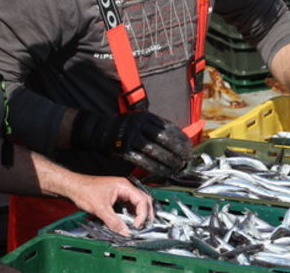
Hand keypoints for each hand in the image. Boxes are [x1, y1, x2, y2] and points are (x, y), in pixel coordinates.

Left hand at [66, 175, 153, 234]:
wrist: (74, 187)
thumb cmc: (84, 190)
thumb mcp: (100, 209)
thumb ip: (113, 221)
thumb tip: (124, 231)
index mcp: (124, 186)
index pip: (142, 200)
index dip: (142, 214)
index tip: (137, 225)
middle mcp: (125, 187)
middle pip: (143, 200)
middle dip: (145, 214)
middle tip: (144, 226)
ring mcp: (121, 191)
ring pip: (137, 203)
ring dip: (139, 214)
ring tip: (138, 225)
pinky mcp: (117, 196)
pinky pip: (129, 205)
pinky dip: (132, 213)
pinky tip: (129, 220)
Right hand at [72, 110, 192, 176]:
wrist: (100, 131)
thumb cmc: (124, 128)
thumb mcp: (140, 121)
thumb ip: (155, 128)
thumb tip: (176, 139)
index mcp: (146, 117)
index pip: (168, 128)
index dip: (180, 139)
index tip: (188, 148)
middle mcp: (139, 125)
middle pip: (163, 139)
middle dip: (177, 151)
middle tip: (185, 159)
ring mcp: (131, 137)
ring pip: (154, 151)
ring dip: (168, 160)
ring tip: (177, 166)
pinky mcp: (125, 150)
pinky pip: (143, 161)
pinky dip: (155, 168)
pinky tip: (163, 172)